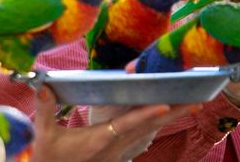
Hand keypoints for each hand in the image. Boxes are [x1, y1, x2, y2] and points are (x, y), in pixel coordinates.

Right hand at [33, 87, 193, 161]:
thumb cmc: (49, 158)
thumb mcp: (45, 135)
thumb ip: (45, 108)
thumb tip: (42, 84)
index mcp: (99, 141)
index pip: (126, 125)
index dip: (145, 115)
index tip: (164, 105)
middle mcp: (114, 147)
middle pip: (148, 128)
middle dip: (173, 113)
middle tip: (196, 101)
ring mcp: (119, 152)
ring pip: (149, 132)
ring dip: (170, 118)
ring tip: (191, 103)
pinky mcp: (119, 153)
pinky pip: (143, 136)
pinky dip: (158, 124)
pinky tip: (170, 114)